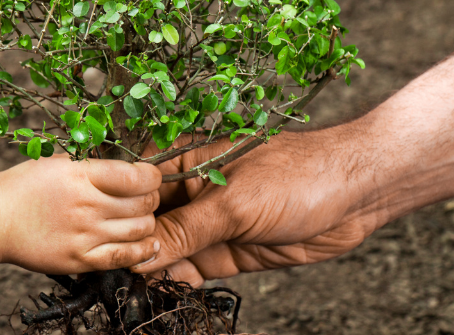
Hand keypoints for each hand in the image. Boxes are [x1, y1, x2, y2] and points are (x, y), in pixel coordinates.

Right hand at [0, 155, 161, 273]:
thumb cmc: (27, 185)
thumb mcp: (61, 162)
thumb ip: (96, 166)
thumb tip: (133, 168)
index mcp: (83, 174)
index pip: (138, 176)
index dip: (153, 176)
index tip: (151, 177)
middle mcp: (87, 204)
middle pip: (144, 203)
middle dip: (152, 198)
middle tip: (145, 197)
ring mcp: (84, 233)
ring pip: (140, 229)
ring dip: (147, 222)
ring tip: (140, 218)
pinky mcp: (79, 259)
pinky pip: (124, 257)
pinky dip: (142, 250)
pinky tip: (147, 244)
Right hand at [132, 128, 378, 286]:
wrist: (355, 195)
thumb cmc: (297, 175)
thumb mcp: (234, 203)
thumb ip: (186, 229)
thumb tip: (141, 252)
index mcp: (186, 161)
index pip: (137, 188)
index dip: (117, 213)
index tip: (99, 239)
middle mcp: (192, 192)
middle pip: (148, 222)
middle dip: (132, 246)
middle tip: (114, 272)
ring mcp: (210, 223)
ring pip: (168, 250)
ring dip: (154, 268)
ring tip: (135, 287)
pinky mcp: (228, 250)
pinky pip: (192, 268)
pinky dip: (179, 281)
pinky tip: (166, 291)